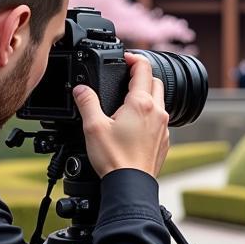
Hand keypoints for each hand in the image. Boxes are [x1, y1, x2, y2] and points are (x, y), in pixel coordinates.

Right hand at [72, 52, 169, 178]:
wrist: (130, 185)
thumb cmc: (114, 158)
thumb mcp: (93, 127)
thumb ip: (87, 103)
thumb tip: (80, 89)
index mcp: (141, 103)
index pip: (143, 69)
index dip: (134, 58)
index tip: (125, 58)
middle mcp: (157, 112)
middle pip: (156, 81)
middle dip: (142, 75)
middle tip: (127, 76)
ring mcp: (163, 127)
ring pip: (161, 100)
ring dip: (148, 94)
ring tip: (130, 99)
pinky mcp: (164, 140)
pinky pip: (161, 119)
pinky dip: (151, 114)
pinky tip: (136, 123)